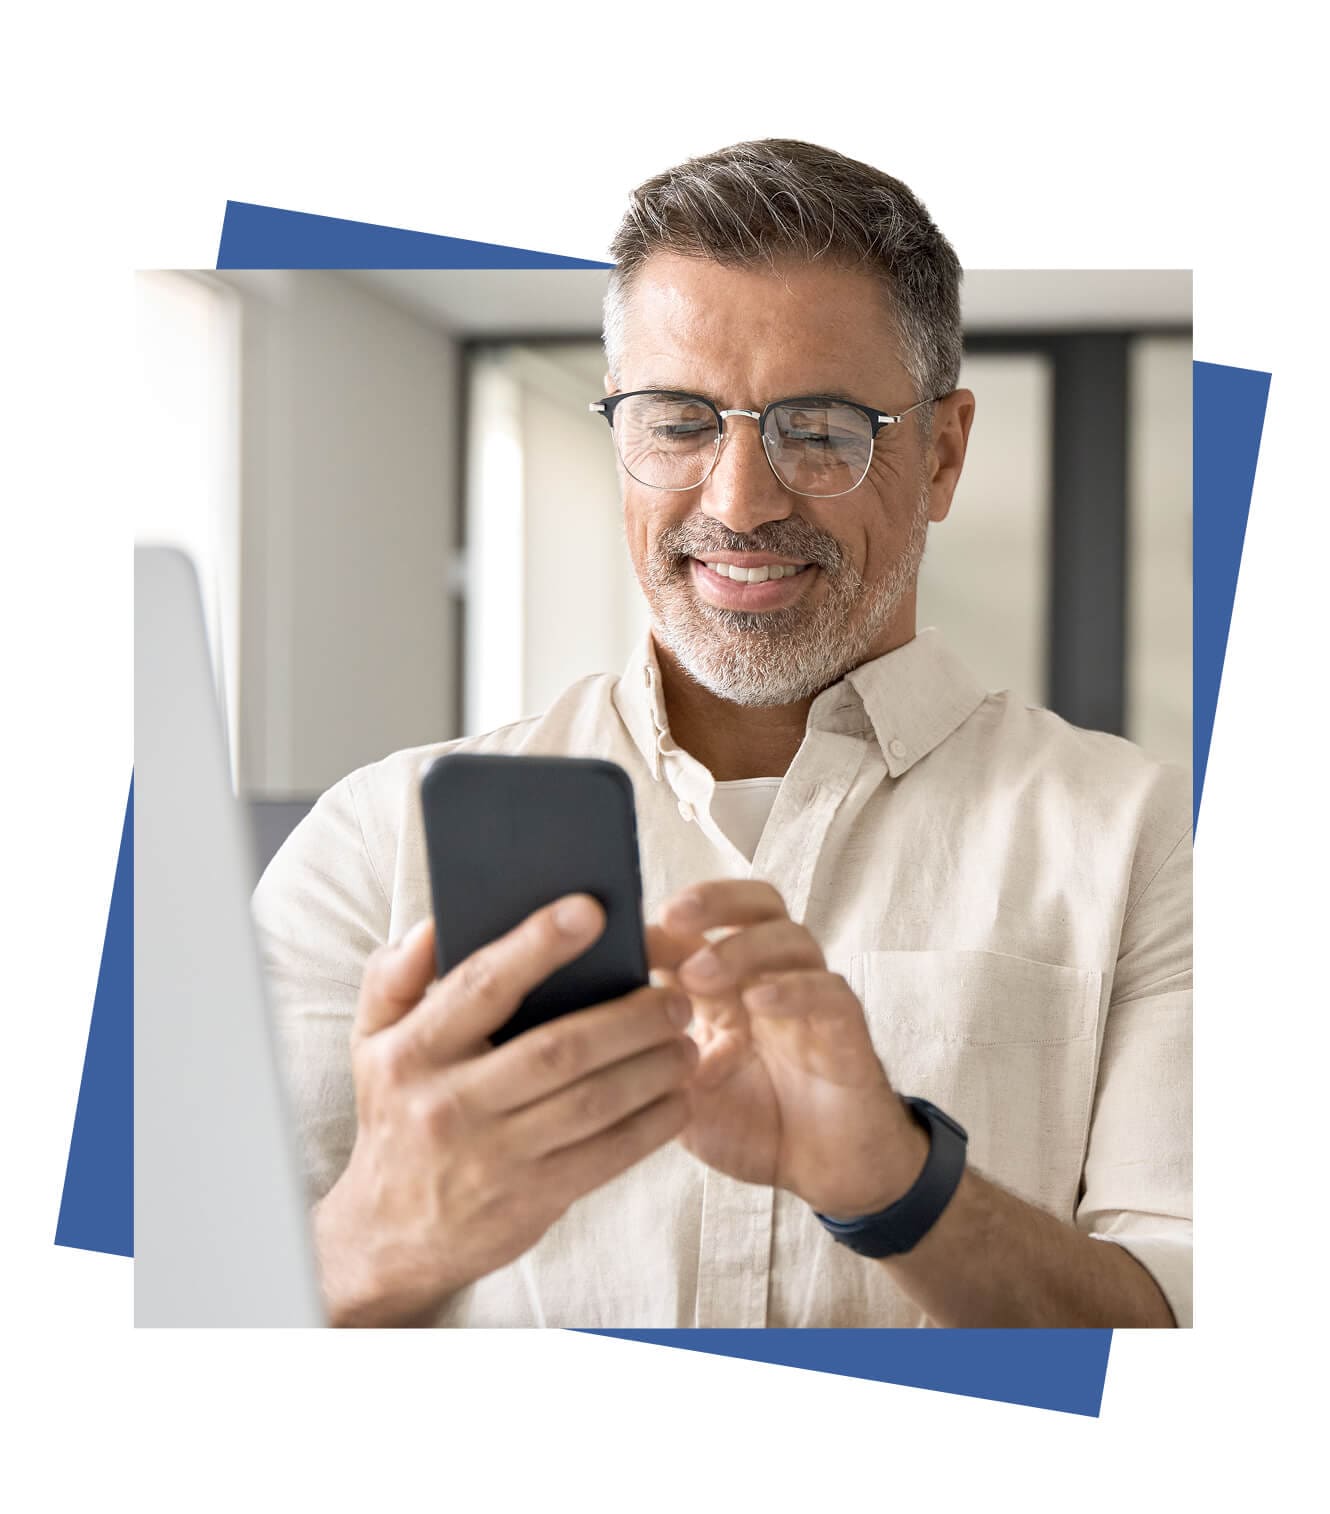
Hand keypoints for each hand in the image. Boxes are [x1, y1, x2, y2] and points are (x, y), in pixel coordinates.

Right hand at [315, 896, 696, 1325]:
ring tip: (686, 1041)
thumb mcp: (372, 1041)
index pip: (482, 985)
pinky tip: (678, 1097)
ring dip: (653, 1068)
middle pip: (559, 1049)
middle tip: (673, 997)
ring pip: (594, 1102)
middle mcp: (449, 1104)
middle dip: (629, 1018)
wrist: (390, 1236)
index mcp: (413, 1052)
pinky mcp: (531, 1199)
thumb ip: (395, 976)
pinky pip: (608, 1155)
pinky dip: (654, 1123)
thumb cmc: (397, 1115)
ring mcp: (493, 1157)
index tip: (592, 911)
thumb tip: (436, 924)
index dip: (538, 944)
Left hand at [655, 881, 926, 1218]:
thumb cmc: (754, 1127)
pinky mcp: (846, 1029)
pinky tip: (759, 1001)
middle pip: (756, 904)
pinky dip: (793, 989)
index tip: (623, 938)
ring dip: (742, 947)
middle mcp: (772, 978)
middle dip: (715, 900)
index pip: (703, 928)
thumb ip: (651, 1054)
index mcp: (729, 987)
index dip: (666, 925)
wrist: (825, 1174)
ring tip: (700, 975)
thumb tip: (597, 1017)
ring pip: (791, 938)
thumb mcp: (683, 1093)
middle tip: (672, 917)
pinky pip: (828, 991)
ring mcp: (811, 999)